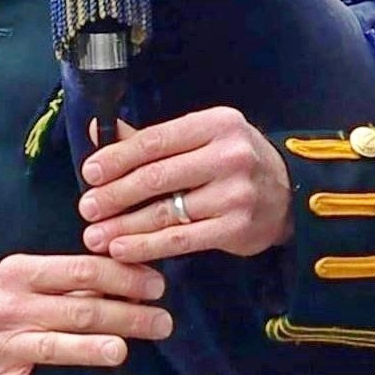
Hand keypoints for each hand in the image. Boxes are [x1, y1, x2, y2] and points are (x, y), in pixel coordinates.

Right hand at [0, 251, 170, 374]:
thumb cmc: (9, 299)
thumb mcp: (33, 276)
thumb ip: (77, 278)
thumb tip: (134, 279)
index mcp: (22, 272)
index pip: (81, 269)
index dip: (123, 277)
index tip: (156, 286)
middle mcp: (12, 307)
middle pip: (77, 310)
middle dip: (125, 316)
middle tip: (162, 323)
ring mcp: (4, 345)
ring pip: (53, 346)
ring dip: (86, 350)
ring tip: (121, 352)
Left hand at [77, 108, 292, 263]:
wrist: (289, 195)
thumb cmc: (233, 164)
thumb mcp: (201, 139)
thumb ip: (151, 139)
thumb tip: (96, 130)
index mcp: (215, 124)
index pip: (155, 141)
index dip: (117, 158)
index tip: (90, 173)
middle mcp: (229, 155)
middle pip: (157, 177)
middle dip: (114, 195)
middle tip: (86, 208)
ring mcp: (235, 194)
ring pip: (165, 212)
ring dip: (123, 226)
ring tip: (94, 235)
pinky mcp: (236, 228)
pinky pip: (180, 240)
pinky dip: (146, 247)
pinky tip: (121, 250)